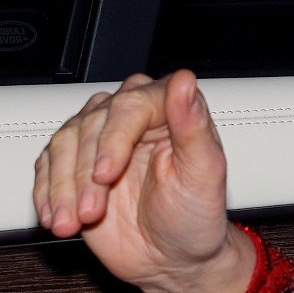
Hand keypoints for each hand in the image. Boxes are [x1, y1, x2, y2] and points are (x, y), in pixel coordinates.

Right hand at [32, 70, 255, 292]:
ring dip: (62, 186)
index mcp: (169, 108)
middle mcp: (134, 117)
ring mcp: (103, 140)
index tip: (106, 174)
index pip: (132, 103)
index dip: (114, 138)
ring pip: (65, 141)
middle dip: (85, 171)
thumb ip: (193, 124)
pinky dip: (46, 193)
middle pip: (92, 120)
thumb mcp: (205, 170)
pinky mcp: (77, 166)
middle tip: (92, 211)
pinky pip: (48, 165)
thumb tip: (184, 81)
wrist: (173, 255)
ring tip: (74, 221)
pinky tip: (58, 216)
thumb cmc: (195, 211)